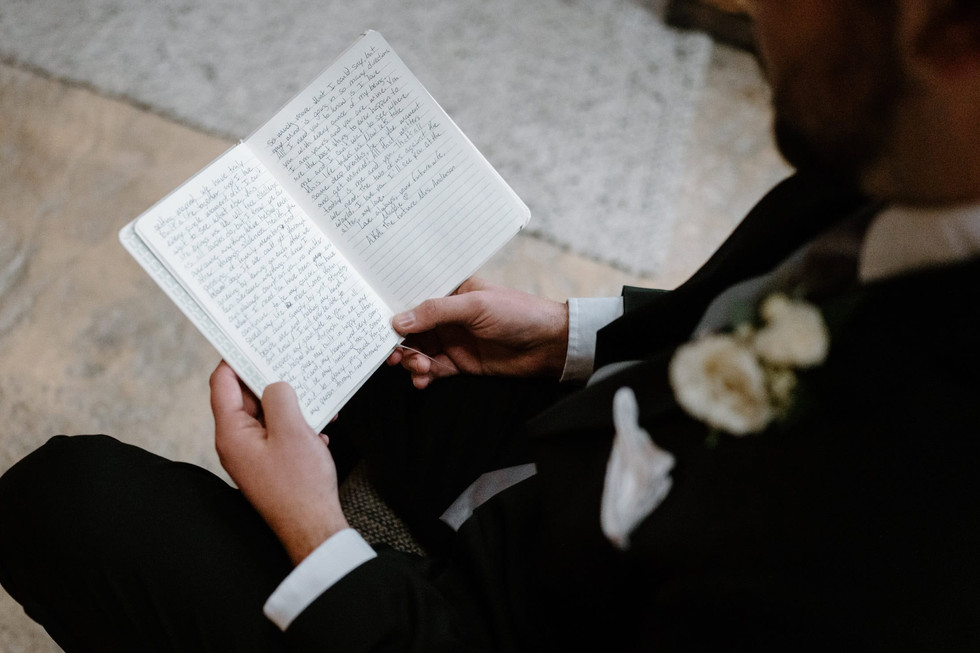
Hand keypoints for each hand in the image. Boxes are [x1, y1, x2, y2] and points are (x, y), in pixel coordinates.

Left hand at [210, 361, 348, 565]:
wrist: (313, 529)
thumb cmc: (301, 485)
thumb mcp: (293, 431)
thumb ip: (279, 398)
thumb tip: (276, 384)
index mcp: (232, 433)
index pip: (221, 384)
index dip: (234, 359)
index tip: (251, 339)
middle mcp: (236, 443)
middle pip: (245, 397)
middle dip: (269, 380)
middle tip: (290, 361)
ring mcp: (252, 455)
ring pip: (266, 414)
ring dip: (289, 404)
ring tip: (314, 397)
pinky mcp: (269, 464)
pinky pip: (278, 432)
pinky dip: (297, 424)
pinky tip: (319, 427)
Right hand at [386, 277, 568, 388]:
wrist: (549, 344)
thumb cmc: (518, 313)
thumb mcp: (475, 306)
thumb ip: (436, 312)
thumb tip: (399, 320)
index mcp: (452, 292)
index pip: (415, 300)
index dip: (395, 311)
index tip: (377, 325)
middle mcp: (449, 315)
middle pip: (413, 330)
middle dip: (400, 342)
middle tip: (393, 354)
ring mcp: (454, 340)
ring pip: (420, 351)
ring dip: (412, 361)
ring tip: (418, 368)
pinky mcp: (461, 363)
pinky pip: (434, 369)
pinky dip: (424, 375)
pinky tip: (423, 379)